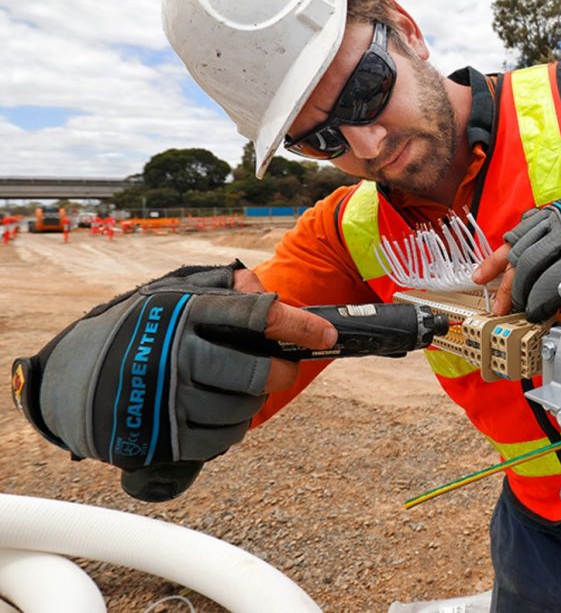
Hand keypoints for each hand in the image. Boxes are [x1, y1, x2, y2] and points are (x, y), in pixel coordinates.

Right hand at [11, 262, 334, 475]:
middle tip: (283, 368)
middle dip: (281, 372)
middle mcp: (176, 354)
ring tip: (239, 389)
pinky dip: (230, 431)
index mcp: (185, 312)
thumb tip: (264, 290)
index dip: (299, 325)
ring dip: (252, 402)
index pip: (256, 315)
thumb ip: (220, 286)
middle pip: (256, 372)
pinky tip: (221, 416)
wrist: (65, 377)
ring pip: (241, 410)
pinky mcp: (156, 437)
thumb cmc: (133, 327)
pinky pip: (218, 442)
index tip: (327, 335)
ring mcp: (165, 399)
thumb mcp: (170, 292)